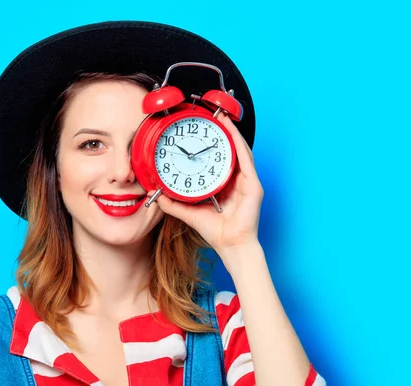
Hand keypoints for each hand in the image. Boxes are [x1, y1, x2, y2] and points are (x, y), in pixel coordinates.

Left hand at [148, 112, 263, 271]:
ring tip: (222, 117)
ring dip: (232, 133)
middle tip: (213, 115)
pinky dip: (238, 146)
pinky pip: (246, 161)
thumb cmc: (215, 231)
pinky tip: (231, 134)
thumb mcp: (188, 211)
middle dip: (224, 131)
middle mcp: (238, 179)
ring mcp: (248, 182)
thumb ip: (173, 202)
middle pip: (232, 150)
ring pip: (240, 150)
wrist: (230, 245)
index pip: (220, 157)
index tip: (204, 127)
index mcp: (225, 183)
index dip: (214, 141)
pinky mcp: (254, 186)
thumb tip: (157, 193)